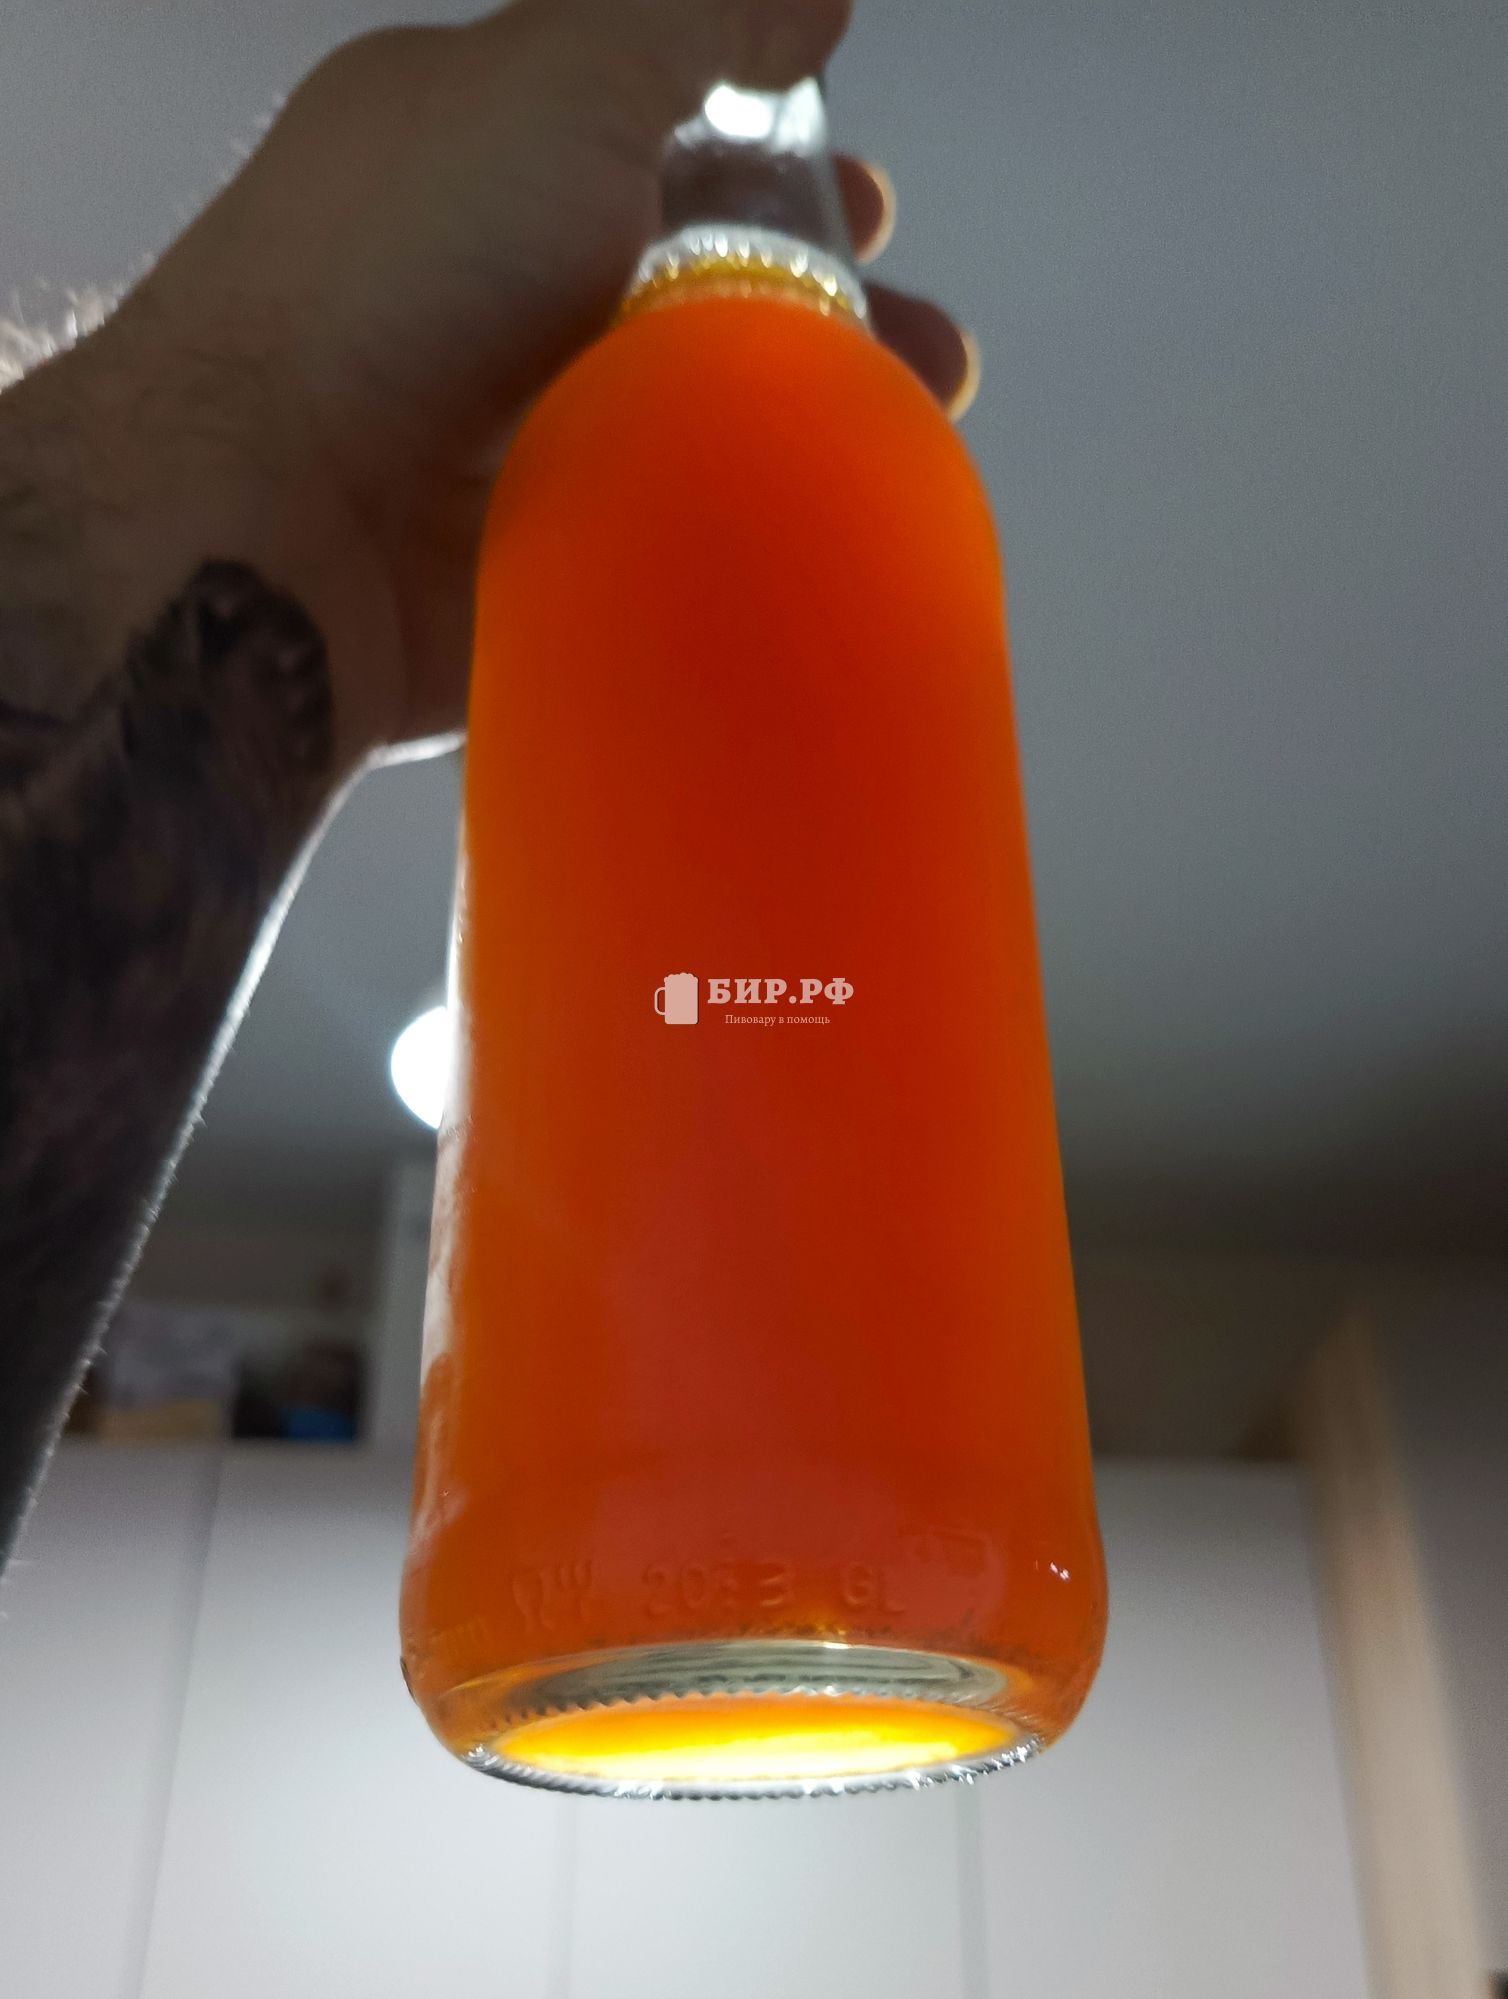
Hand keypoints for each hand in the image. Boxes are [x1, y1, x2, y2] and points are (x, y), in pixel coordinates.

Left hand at [65, 0, 974, 766]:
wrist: (278, 526)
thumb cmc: (408, 274)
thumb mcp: (559, 79)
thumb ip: (693, 19)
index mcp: (485, 153)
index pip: (652, 136)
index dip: (770, 155)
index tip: (863, 199)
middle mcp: (497, 288)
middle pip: (690, 281)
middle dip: (815, 301)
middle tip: (915, 343)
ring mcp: (513, 432)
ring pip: (694, 416)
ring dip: (806, 419)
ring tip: (903, 435)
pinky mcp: (533, 555)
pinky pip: (663, 526)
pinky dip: (743, 523)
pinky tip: (823, 528)